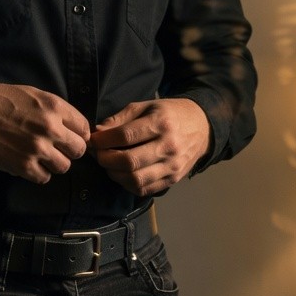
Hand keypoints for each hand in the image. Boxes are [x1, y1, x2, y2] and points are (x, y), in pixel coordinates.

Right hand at [0, 82, 89, 183]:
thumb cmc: (1, 100)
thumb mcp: (34, 95)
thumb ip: (56, 111)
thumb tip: (72, 129)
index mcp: (55, 107)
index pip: (84, 128)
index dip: (78, 135)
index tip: (70, 138)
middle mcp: (50, 128)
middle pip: (79, 150)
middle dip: (69, 151)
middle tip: (57, 150)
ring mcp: (37, 148)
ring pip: (64, 166)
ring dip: (54, 164)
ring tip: (41, 157)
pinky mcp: (23, 165)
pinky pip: (44, 178)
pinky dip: (38, 173)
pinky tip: (28, 164)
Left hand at [89, 98, 210, 196]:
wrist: (202, 127)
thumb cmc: (169, 114)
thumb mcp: (145, 106)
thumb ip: (119, 119)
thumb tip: (97, 133)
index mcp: (161, 123)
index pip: (125, 136)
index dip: (103, 140)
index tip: (93, 140)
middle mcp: (168, 147)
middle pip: (128, 161)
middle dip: (105, 159)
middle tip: (98, 154)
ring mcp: (172, 166)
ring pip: (135, 179)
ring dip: (114, 174)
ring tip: (109, 165)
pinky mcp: (173, 179)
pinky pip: (144, 189)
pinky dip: (127, 184)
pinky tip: (123, 174)